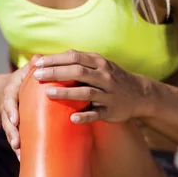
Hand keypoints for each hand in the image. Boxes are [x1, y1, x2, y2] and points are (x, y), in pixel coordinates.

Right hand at [0, 55, 43, 158]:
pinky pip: (17, 139)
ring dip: (15, 145)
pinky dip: (20, 151)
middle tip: (17, 144)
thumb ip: (33, 66)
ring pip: (11, 133)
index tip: (14, 120)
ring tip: (20, 157)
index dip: (11, 111)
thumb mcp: (24, 71)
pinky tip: (24, 161)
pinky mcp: (14, 128)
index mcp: (11, 92)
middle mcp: (9, 107)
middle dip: (12, 133)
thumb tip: (39, 57)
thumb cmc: (21, 79)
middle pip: (8, 122)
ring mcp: (10, 119)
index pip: (9, 101)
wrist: (2, 90)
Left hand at [32, 50, 149, 123]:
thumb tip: (55, 57)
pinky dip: (85, 116)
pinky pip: (96, 114)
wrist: (140, 94)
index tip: (38, 63)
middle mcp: (104, 76)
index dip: (55, 60)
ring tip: (48, 93)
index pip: (74, 57)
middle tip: (37, 76)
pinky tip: (72, 118)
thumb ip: (80, 61)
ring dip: (67, 92)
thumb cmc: (113, 78)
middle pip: (78, 72)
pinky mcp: (110, 111)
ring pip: (86, 92)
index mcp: (99, 63)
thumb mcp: (100, 65)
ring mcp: (108, 94)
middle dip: (56, 73)